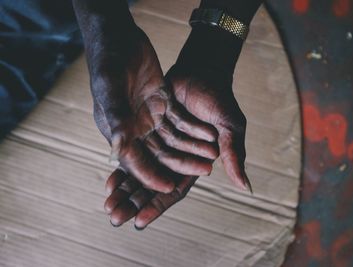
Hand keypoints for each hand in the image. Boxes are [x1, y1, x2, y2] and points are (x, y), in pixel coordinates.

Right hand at [87, 22, 218, 192]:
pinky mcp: (163, 102)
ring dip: (193, 147)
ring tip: (214, 153)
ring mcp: (149, 115)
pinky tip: (210, 134)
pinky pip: (181, 121)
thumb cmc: (107, 62)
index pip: (135, 161)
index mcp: (117, 130)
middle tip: (205, 171)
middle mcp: (134, 127)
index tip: (169, 187)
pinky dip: (195, 127)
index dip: (151, 175)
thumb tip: (118, 149)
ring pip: (174, 139)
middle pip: (159, 155)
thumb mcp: (110, 89)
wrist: (118, 36)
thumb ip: (115, 119)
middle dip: (181, 164)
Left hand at [103, 63, 250, 228]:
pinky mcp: (147, 130)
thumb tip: (246, 187)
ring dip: (125, 189)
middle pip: (153, 186)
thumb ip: (234, 156)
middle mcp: (174, 159)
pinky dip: (122, 165)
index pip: (175, 190)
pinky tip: (108, 179)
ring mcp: (159, 146)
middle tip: (115, 218)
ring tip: (107, 205)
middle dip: (135, 202)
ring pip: (140, 172)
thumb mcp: (229, 128)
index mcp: (194, 164)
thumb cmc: (220, 100)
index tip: (140, 222)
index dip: (158, 205)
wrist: (201, 72)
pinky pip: (132, 151)